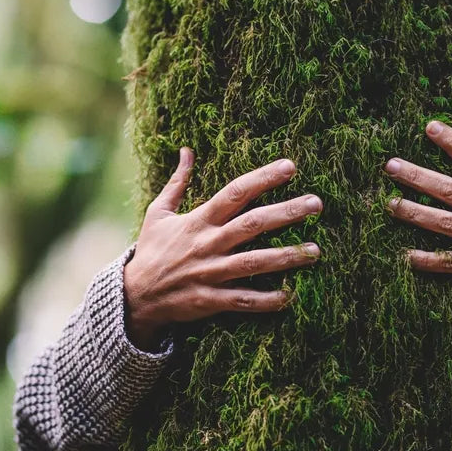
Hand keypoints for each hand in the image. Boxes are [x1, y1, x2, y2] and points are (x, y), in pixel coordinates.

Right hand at [123, 148, 322, 349]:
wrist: (135, 296)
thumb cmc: (152, 251)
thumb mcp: (159, 213)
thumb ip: (177, 182)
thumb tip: (186, 150)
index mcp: (199, 221)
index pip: (235, 193)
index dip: (262, 179)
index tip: (290, 167)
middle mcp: (208, 244)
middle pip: (253, 224)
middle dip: (286, 212)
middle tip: (317, 203)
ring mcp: (211, 273)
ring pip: (254, 263)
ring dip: (286, 256)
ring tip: (315, 250)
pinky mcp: (210, 300)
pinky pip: (243, 300)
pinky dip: (266, 300)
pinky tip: (290, 296)